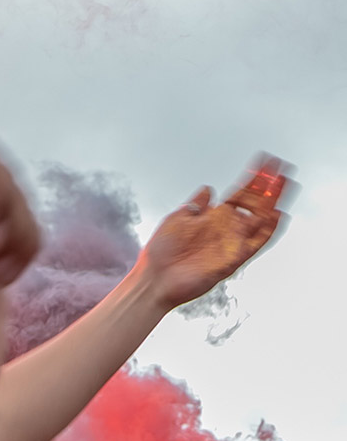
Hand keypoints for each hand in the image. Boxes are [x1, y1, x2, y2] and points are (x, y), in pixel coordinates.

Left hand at [137, 155, 291, 307]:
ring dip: (274, 202)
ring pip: (261, 219)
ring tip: (285, 183)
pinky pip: (258, 242)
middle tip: (282, 168)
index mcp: (213, 217)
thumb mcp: (177, 219)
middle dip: (269, 185)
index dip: (254, 178)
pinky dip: (269, 229)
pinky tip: (278, 214)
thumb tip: (207, 189)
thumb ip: (195, 204)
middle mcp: (226, 228)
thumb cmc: (160, 252)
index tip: (266, 162)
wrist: (155, 278)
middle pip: (255, 203)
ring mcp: (232, 242)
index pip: (240, 194)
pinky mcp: (235, 258)